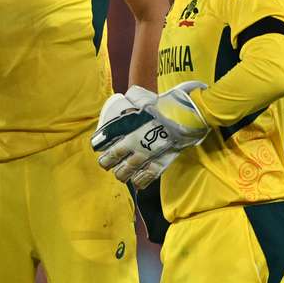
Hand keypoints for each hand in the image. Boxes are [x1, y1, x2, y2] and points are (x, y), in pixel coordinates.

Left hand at [91, 82, 208, 188]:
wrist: (186, 113)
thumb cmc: (165, 104)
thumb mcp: (143, 99)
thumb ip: (133, 102)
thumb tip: (127, 101)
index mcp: (127, 124)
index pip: (106, 137)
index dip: (99, 143)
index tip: (97, 146)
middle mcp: (134, 141)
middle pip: (113, 157)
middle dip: (107, 162)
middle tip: (105, 163)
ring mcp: (146, 153)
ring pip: (127, 170)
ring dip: (121, 173)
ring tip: (120, 174)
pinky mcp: (161, 161)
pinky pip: (147, 176)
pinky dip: (141, 181)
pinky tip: (137, 182)